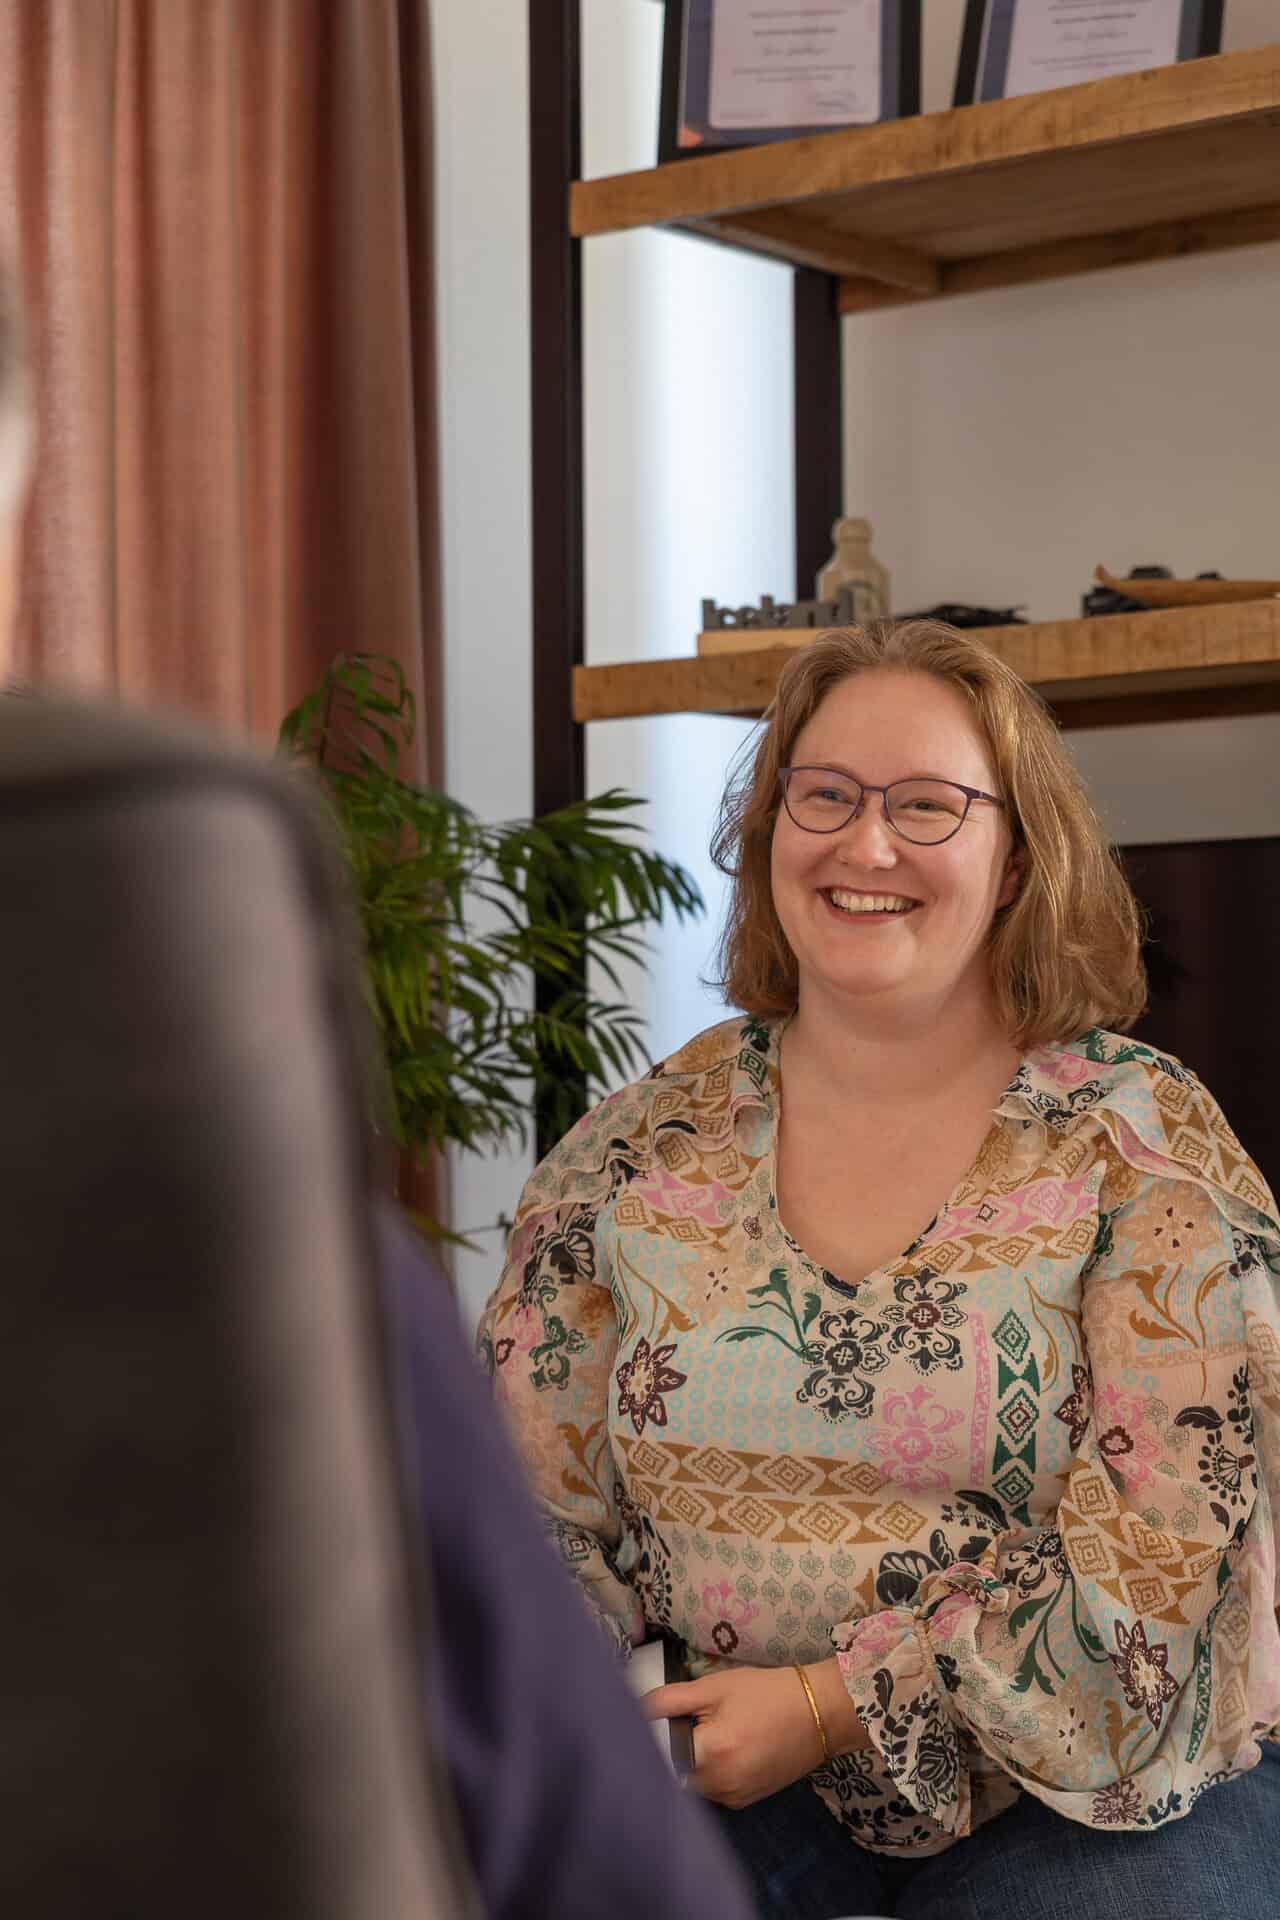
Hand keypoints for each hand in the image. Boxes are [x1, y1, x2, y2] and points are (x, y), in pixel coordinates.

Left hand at [642, 1663, 830, 1808]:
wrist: (818, 1714)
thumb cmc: (767, 1694)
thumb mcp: (716, 1687)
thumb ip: (670, 1700)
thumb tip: (635, 1709)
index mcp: (711, 1753)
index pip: (659, 1756)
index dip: (651, 1739)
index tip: (652, 1723)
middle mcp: (720, 1785)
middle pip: (674, 1773)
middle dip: (673, 1749)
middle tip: (686, 1722)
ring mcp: (733, 1798)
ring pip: (692, 1784)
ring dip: (691, 1762)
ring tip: (710, 1732)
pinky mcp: (745, 1802)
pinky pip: (713, 1790)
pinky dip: (710, 1772)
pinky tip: (726, 1747)